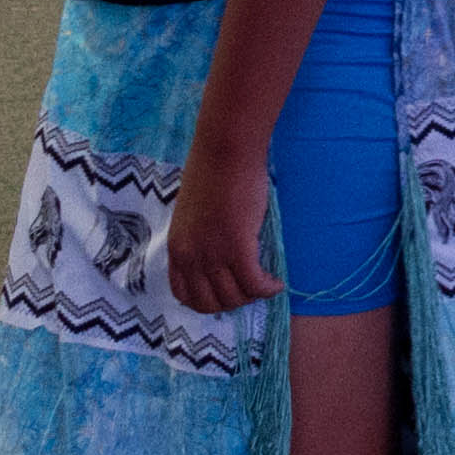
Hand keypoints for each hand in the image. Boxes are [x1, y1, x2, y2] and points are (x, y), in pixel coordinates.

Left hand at [163, 136, 279, 315]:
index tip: (225, 294)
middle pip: (211, 303)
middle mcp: (191, 257)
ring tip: (265, 282)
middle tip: (250, 289)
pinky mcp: (238, 248)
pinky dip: (268, 289)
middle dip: (233, 303)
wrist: (225, 151)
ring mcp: (213, 254)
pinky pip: (255, 285)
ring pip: (235, 297)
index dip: (206, 303)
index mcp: (177, 248)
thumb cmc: (212, 173)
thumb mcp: (192, 215)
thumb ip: (198, 239)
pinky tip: (277, 282)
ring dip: (253, 296)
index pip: (184, 295)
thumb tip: (217, 259)